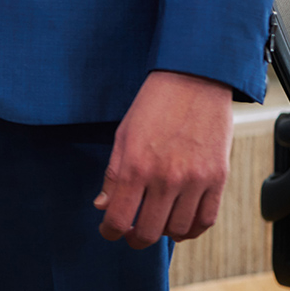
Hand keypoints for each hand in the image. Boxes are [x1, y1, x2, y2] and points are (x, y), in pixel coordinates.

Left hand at [94, 69, 232, 247]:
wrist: (193, 82)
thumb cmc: (153, 106)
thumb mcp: (123, 135)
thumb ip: (113, 174)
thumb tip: (102, 205)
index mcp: (136, 166)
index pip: (119, 216)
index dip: (110, 231)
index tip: (108, 232)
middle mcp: (166, 178)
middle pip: (149, 230)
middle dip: (135, 238)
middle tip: (130, 234)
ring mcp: (195, 181)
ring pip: (179, 230)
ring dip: (163, 233)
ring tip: (155, 223)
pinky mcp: (218, 179)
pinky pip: (206, 220)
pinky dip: (192, 229)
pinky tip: (180, 224)